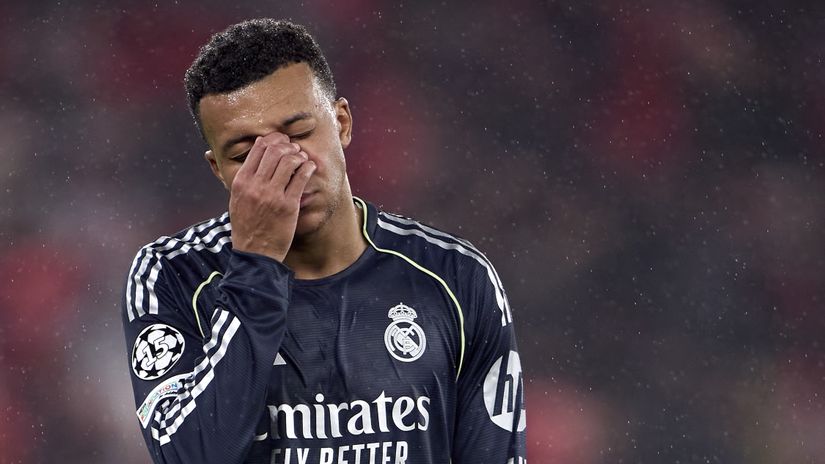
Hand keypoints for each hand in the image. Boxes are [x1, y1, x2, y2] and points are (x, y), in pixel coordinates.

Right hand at [228, 132, 315, 261]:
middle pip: (275, 150)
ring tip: (302, 158)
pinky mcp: (288, 205)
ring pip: (289, 160)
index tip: (281, 141)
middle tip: (294, 148)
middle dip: (287, 145)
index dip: (273, 140)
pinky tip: (309, 168)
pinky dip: (308, 167)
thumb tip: (254, 154)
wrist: (255, 252)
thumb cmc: (247, 226)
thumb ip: (244, 178)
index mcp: (241, 182)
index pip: (258, 149)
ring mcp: (272, 195)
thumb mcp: (236, 200)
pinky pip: (301, 177)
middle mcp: (255, 186)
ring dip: (299, 155)